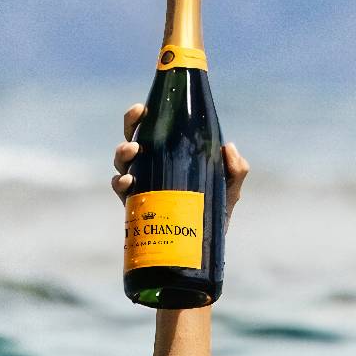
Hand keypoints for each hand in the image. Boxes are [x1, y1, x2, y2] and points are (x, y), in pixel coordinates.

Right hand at [111, 104, 249, 221]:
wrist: (204, 248)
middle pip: (133, 137)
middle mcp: (153, 165)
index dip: (145, 114)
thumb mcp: (230, 188)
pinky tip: (128, 181)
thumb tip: (227, 147)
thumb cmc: (215, 212)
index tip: (144, 107)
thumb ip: (236, 169)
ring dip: (123, 153)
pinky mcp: (136, 205)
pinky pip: (120, 189)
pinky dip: (119, 182)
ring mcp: (142, 184)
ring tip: (133, 152)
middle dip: (129, 126)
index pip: (155, 127)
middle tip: (137, 122)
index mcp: (171, 154)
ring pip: (123, 161)